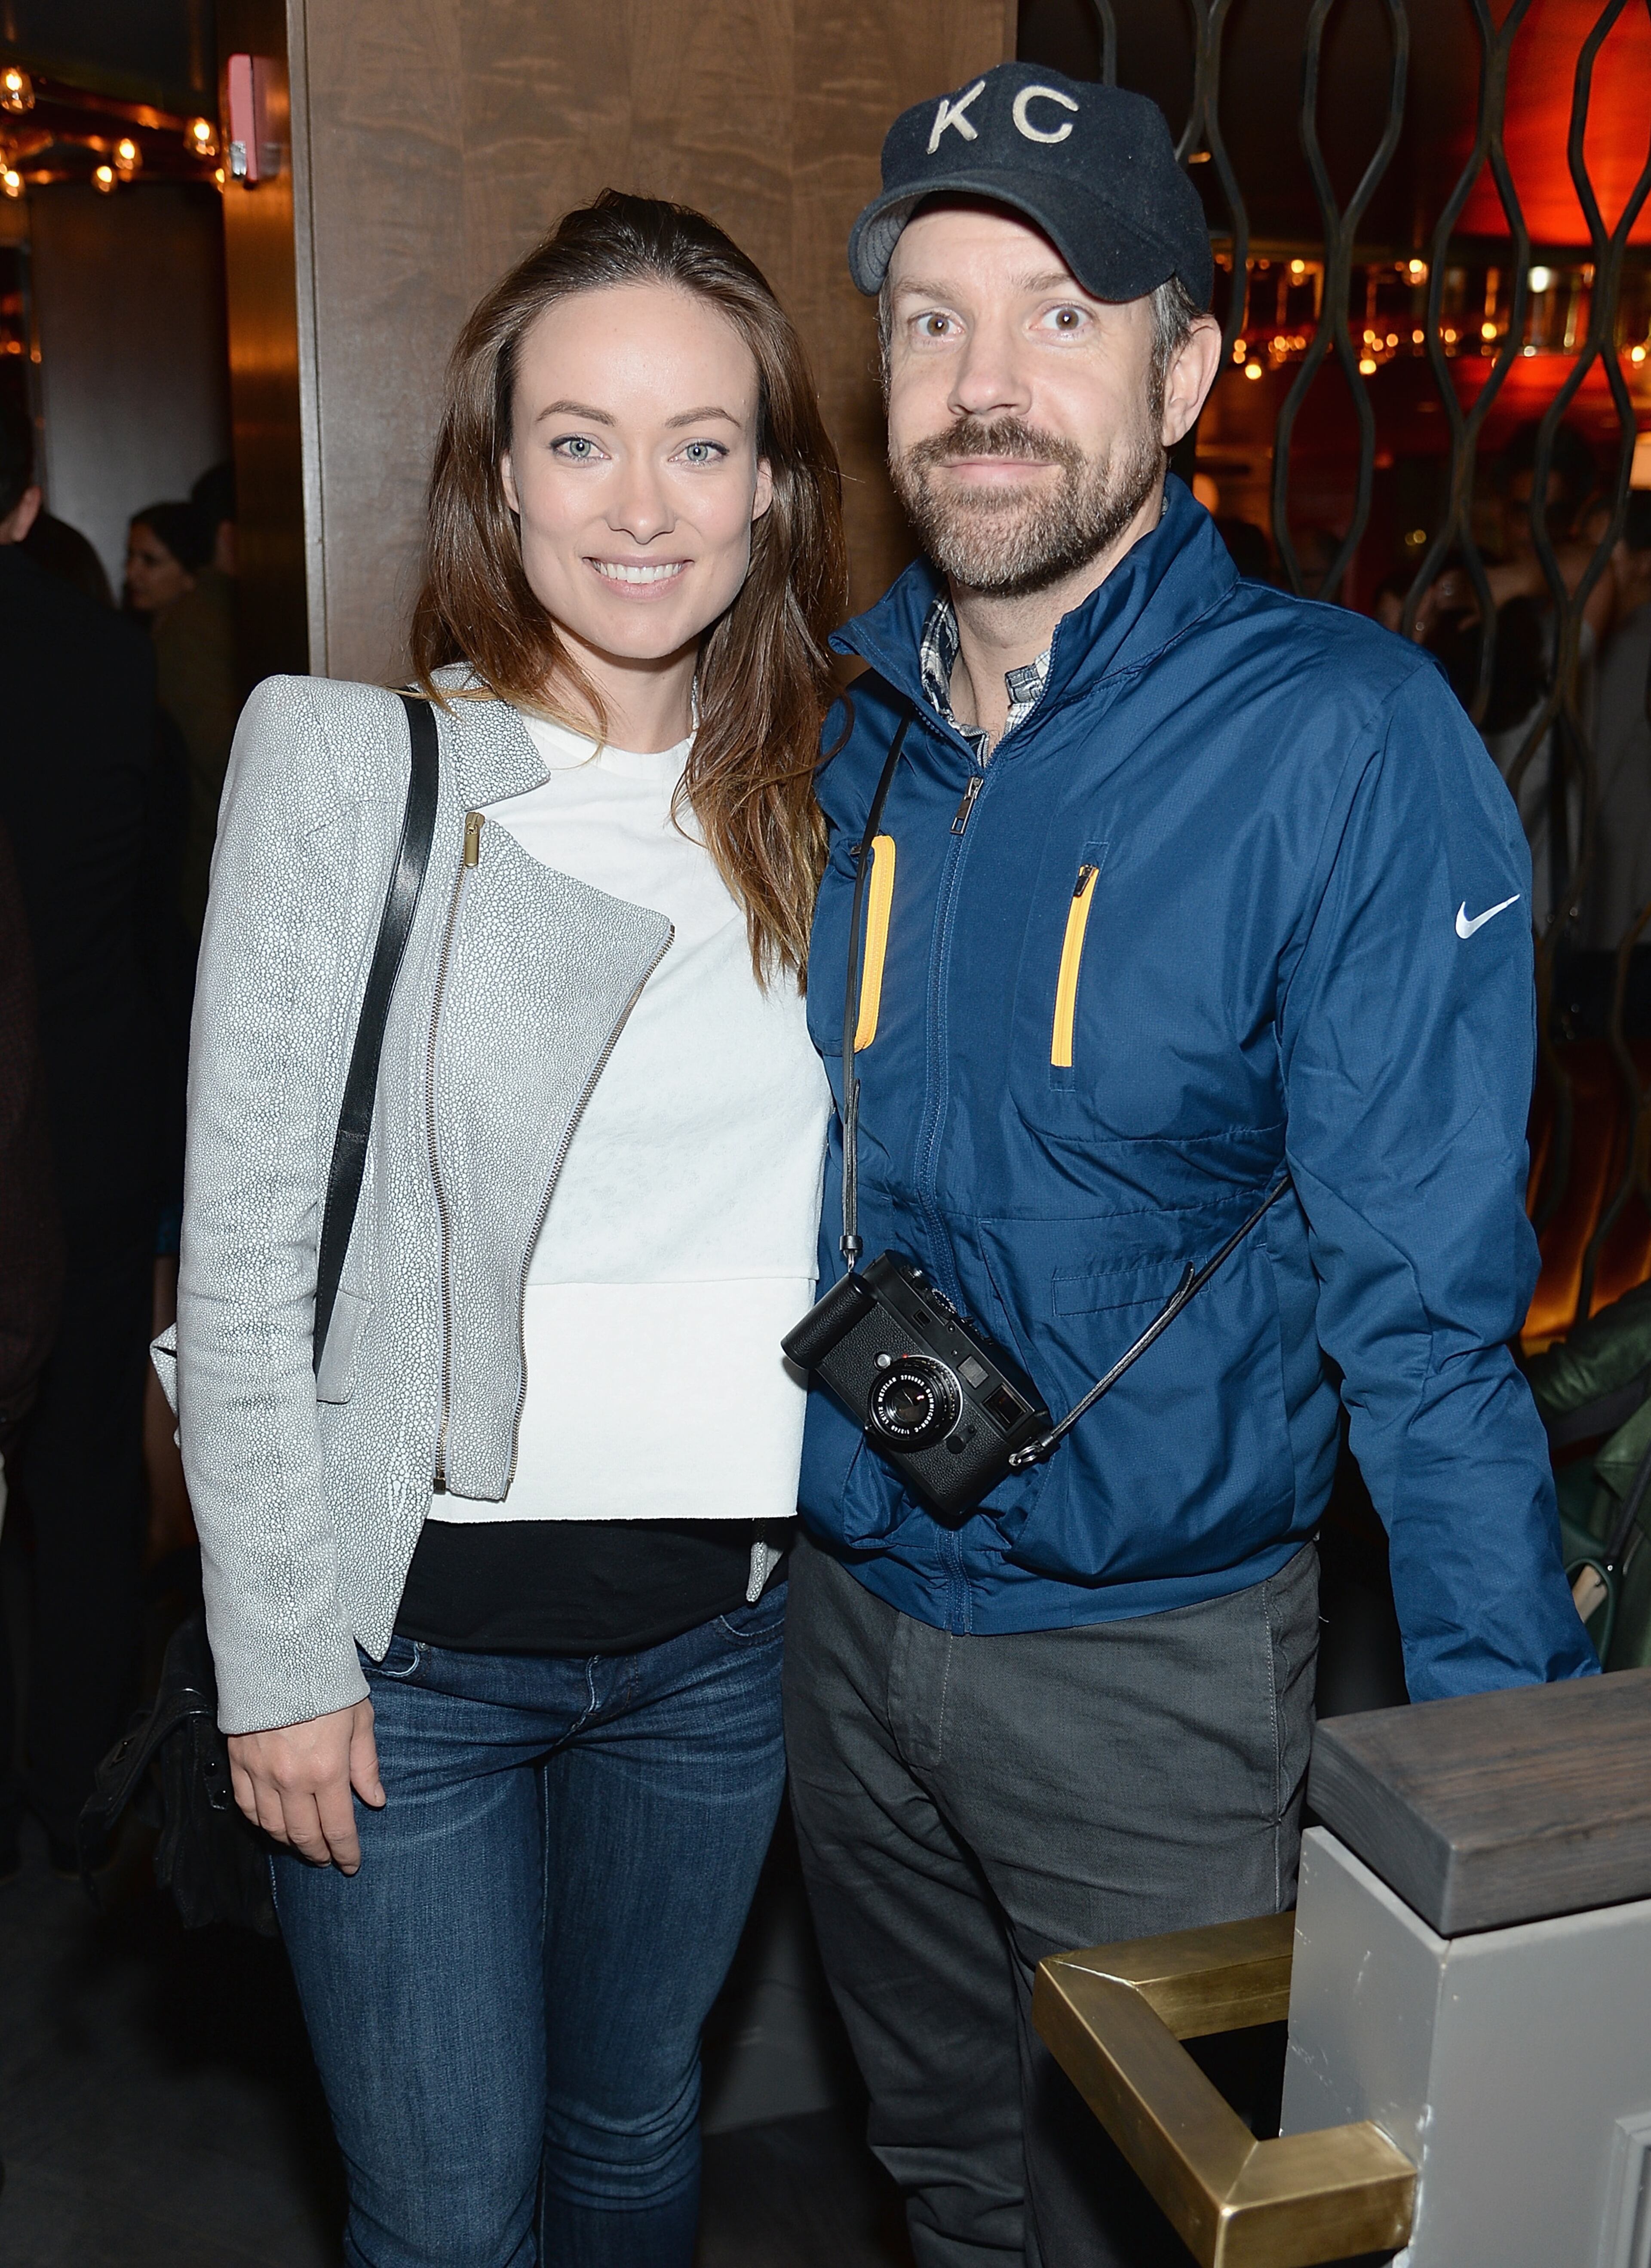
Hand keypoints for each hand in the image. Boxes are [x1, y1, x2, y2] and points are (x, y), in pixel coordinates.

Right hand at [227, 1698, 384, 1872]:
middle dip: (318, 1853)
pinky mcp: (238, 1763)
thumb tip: (375, 1801)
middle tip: (327, 1859)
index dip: (346, 1852)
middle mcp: (292, 1780)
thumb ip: (366, 1764)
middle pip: (304, 1835)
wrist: (280, 1653)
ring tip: (303, 1844)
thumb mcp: (360, 1718)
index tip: (351, 1864)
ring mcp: (261, 1774)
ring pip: (273, 1827)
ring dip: (289, 1842)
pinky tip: (272, 1824)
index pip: (338, 1828)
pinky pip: (246, 1807)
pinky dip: (260, 1822)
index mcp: (327, 1770)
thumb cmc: (326, 1682)